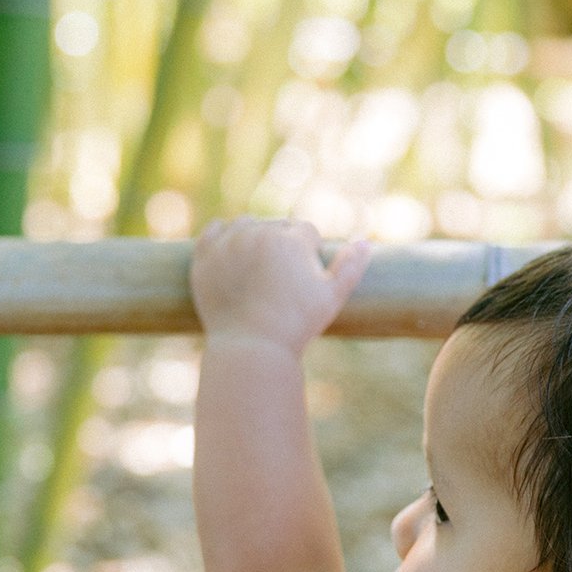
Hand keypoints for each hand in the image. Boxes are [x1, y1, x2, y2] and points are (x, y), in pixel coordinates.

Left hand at [190, 216, 371, 355]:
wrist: (251, 347)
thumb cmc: (297, 324)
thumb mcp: (332, 297)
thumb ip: (351, 266)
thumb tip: (366, 243)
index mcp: (291, 239)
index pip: (305, 231)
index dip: (310, 251)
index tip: (306, 273)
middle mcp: (259, 234)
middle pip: (276, 226)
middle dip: (282, 244)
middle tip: (281, 275)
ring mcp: (229, 244)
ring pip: (246, 224)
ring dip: (253, 235)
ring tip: (258, 263)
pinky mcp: (205, 257)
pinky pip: (214, 231)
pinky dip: (223, 236)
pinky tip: (232, 250)